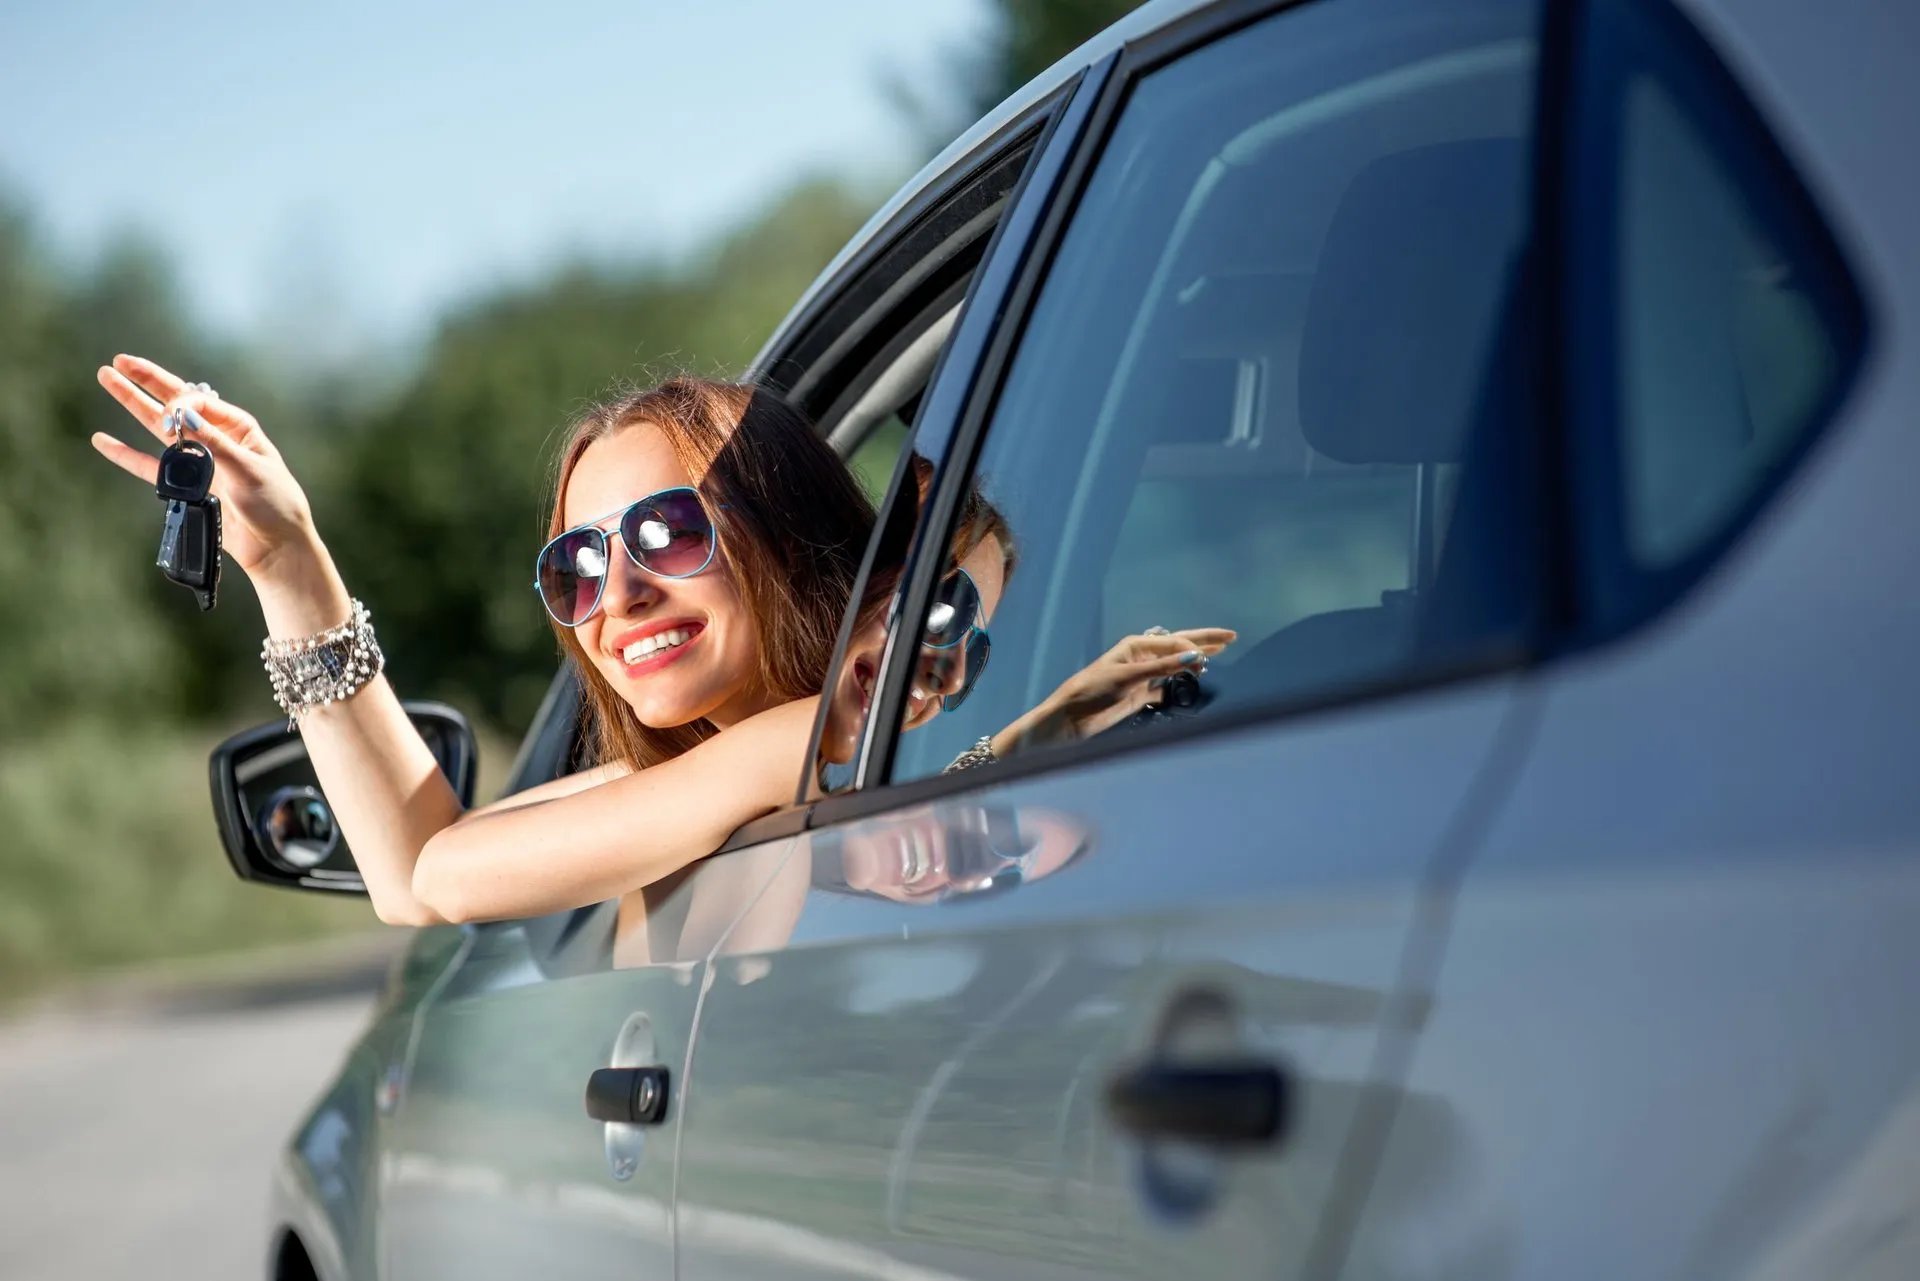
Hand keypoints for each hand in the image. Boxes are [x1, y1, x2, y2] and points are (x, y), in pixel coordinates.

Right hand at [89, 354, 317, 581]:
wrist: (276, 547)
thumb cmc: (276, 505)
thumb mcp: (250, 470)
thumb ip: (215, 443)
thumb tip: (183, 413)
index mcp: (238, 428)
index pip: (199, 402)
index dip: (179, 405)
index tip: (169, 422)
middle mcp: (216, 438)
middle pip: (175, 403)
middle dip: (148, 382)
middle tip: (119, 361)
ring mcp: (199, 460)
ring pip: (158, 428)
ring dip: (134, 404)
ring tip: (107, 379)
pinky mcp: (186, 485)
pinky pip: (150, 466)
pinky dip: (125, 454)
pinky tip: (103, 441)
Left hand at [999, 626, 1236, 752]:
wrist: (1070, 719)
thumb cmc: (1091, 690)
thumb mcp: (1128, 676)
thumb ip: (1162, 667)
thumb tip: (1194, 656)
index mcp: (1136, 645)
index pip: (1174, 641)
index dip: (1194, 646)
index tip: (1207, 658)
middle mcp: (1141, 657)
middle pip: (1179, 646)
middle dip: (1204, 642)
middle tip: (1230, 637)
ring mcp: (1142, 677)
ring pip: (1175, 666)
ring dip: (1193, 662)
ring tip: (1216, 657)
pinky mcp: (1139, 696)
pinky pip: (1165, 687)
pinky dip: (1178, 686)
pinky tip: (1191, 685)